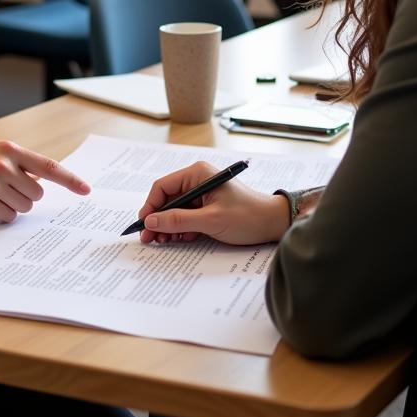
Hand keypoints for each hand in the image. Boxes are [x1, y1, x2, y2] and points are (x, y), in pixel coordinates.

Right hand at [0, 139, 89, 222]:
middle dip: (26, 195)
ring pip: (24, 207)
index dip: (70, 179)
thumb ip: (17, 162)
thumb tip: (41, 180)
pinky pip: (7, 216)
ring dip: (13, 205)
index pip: (48, 166)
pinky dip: (1, 214)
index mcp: (10, 149)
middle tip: (5, 188)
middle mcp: (4, 165)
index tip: (86, 190)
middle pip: (37, 194)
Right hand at [135, 162, 289, 245]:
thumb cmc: (247, 216)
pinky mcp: (207, 206)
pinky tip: (181, 239)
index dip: (150, 206)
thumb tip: (151, 222)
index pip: (163, 187)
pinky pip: (186, 215)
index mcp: (197, 174)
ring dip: (168, 226)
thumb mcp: (210, 220)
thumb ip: (179, 220)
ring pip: (175, 209)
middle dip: (158, 219)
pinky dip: (181, 228)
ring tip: (164, 242)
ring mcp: (202, 193)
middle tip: (150, 239)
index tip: (144, 225)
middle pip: (167, 199)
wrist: (272, 223)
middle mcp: (197, 180)